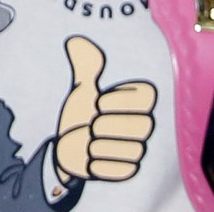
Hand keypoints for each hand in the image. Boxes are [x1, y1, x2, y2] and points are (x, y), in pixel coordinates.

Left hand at [51, 37, 158, 184]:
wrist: (67, 147)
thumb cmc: (79, 115)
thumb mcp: (81, 90)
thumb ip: (85, 67)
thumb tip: (75, 41)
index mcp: (135, 101)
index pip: (146, 97)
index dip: (120, 100)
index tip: (98, 102)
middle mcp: (143, 125)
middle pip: (142, 126)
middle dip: (107, 125)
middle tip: (91, 125)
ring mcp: (137, 150)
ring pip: (131, 150)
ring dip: (99, 146)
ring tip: (88, 141)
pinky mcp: (128, 171)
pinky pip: (120, 169)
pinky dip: (97, 164)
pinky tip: (89, 158)